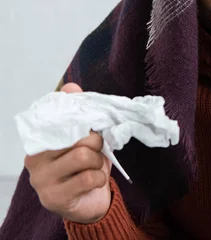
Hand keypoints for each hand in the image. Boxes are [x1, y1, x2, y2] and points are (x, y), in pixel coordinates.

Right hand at [24, 83, 111, 223]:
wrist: (89, 200)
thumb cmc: (85, 165)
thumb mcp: (84, 136)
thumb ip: (77, 111)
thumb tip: (70, 86)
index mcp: (39, 140)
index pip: (62, 121)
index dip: (84, 122)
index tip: (92, 127)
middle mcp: (34, 160)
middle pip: (77, 137)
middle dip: (96, 142)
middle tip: (96, 150)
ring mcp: (42, 180)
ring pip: (84, 156)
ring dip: (98, 161)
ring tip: (95, 166)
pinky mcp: (54, 198)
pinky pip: (88, 178)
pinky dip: (100, 178)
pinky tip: (95, 181)